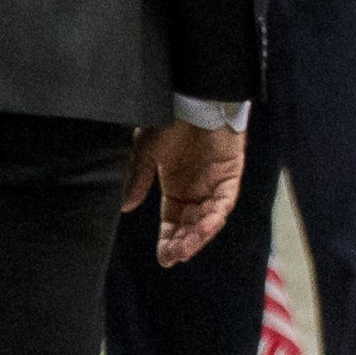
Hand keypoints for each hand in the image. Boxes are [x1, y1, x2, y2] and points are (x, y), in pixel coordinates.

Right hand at [125, 120, 244, 266]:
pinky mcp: (230, 176)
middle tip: (174, 256)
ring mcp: (214, 184)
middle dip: (184, 243)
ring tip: (187, 248)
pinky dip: (215, 216)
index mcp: (176, 188)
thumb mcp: (146, 152)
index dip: (168, 240)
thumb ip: (138, 179)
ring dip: (199, 235)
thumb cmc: (169, 119)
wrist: (193, 97)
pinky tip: (205, 227)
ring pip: (209, 219)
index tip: (164, 258)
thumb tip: (125, 206)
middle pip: (191, 226)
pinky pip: (224, 202)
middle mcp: (196, 191)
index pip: (172, 222)